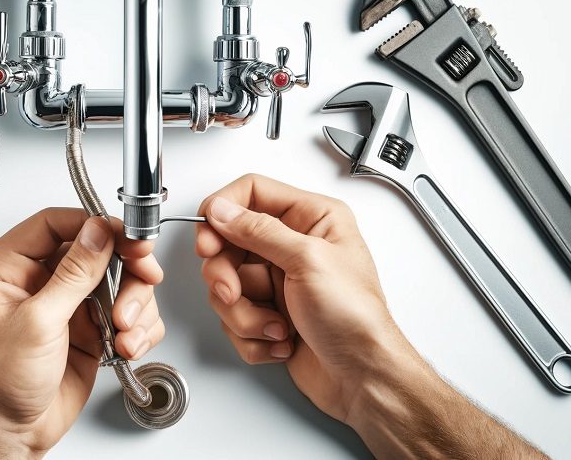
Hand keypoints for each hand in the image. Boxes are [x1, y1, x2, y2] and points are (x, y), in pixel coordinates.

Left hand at [0, 208, 165, 458]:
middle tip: (145, 273)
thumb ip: (73, 274)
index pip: (53, 224)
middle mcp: (34, 280)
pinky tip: (127, 343)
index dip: (93, 225)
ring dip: (133, 302)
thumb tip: (96, 233)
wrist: (15, 432)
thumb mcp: (38, 322)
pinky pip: (125, 309)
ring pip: (116, 279)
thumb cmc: (2, 385)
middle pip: (94, 250)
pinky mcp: (87, 324)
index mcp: (3, 268)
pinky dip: (136, 326)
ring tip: (126, 327)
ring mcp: (63, 302)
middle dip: (125, 267)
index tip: (124, 234)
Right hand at [196, 175, 546, 458]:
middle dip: (226, 275)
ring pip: (227, 285)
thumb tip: (222, 210)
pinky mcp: (268, 313)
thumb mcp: (308, 261)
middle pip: (229, 243)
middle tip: (232, 291)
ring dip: (245, 313)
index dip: (222, 212)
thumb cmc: (355, 319)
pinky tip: (281, 339)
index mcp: (312, 218)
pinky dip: (252, 335)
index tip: (208, 238)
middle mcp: (292, 245)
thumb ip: (259, 230)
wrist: (362, 377)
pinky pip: (234, 316)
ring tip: (275, 326)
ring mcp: (278, 281)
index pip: (251, 193)